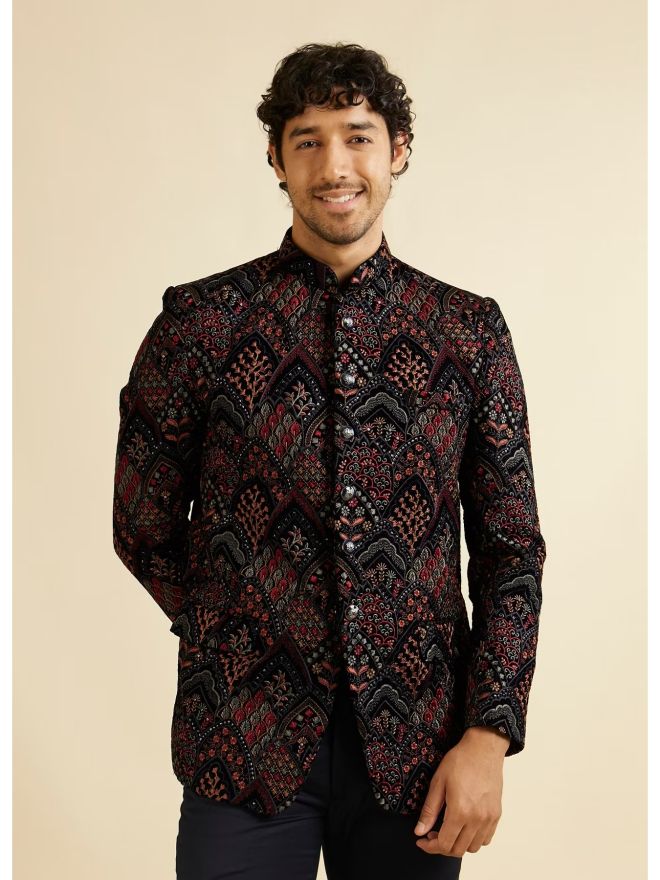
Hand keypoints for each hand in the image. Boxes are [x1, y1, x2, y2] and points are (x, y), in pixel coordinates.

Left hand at [414, 726, 507, 856]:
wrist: (483, 748)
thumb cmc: (460, 761)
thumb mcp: (438, 782)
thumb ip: (429, 810)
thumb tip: (420, 831)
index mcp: (460, 811)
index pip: (444, 844)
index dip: (430, 847)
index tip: (422, 840)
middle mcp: (477, 819)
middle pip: (458, 850)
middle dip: (441, 847)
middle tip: (431, 834)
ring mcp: (489, 818)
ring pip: (473, 848)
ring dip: (458, 844)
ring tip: (448, 830)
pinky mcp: (496, 814)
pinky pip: (486, 839)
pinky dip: (474, 839)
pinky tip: (464, 827)